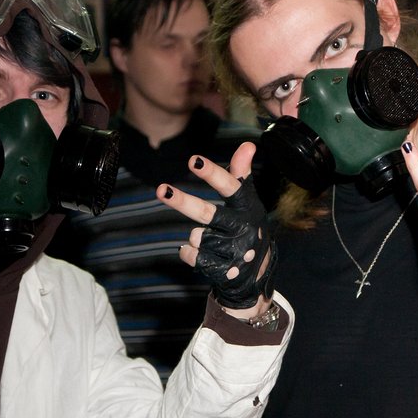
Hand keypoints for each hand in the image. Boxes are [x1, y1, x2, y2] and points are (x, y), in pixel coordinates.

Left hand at [157, 142, 272, 310]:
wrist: (256, 273)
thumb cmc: (246, 226)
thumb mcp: (247, 201)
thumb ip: (241, 174)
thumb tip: (248, 144)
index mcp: (248, 207)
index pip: (230, 186)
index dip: (212, 174)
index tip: (194, 161)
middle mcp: (243, 229)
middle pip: (207, 213)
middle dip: (182, 201)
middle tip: (161, 189)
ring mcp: (235, 252)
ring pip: (197, 236)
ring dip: (196, 237)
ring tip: (212, 240)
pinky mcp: (224, 271)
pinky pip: (191, 256)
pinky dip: (190, 253)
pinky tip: (203, 253)